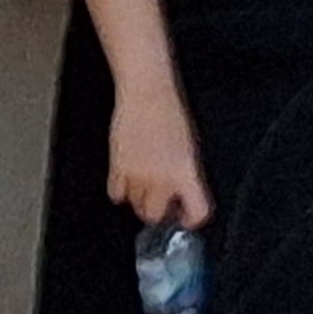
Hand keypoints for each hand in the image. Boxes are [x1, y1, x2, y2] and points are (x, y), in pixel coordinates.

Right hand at [107, 84, 213, 230]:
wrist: (147, 96)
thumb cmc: (168, 115)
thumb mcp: (188, 149)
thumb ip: (184, 176)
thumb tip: (179, 194)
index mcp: (186, 173)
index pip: (195, 212)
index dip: (190, 218)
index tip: (185, 217)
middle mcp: (162, 178)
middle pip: (156, 215)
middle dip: (159, 211)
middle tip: (161, 201)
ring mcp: (137, 175)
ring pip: (135, 205)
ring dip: (140, 198)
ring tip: (145, 182)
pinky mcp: (117, 168)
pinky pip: (117, 194)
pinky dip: (121, 189)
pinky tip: (129, 178)